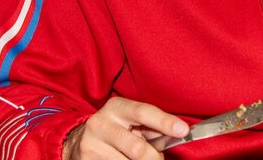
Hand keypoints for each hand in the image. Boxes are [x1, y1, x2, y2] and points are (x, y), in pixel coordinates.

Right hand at [63, 97, 188, 159]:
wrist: (80, 141)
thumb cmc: (116, 129)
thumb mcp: (131, 121)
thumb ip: (151, 126)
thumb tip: (178, 132)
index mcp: (116, 107)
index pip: (143, 112)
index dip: (164, 121)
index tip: (183, 130)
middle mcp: (101, 123)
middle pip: (138, 149)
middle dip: (153, 158)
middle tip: (157, 158)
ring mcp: (91, 145)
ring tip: (133, 158)